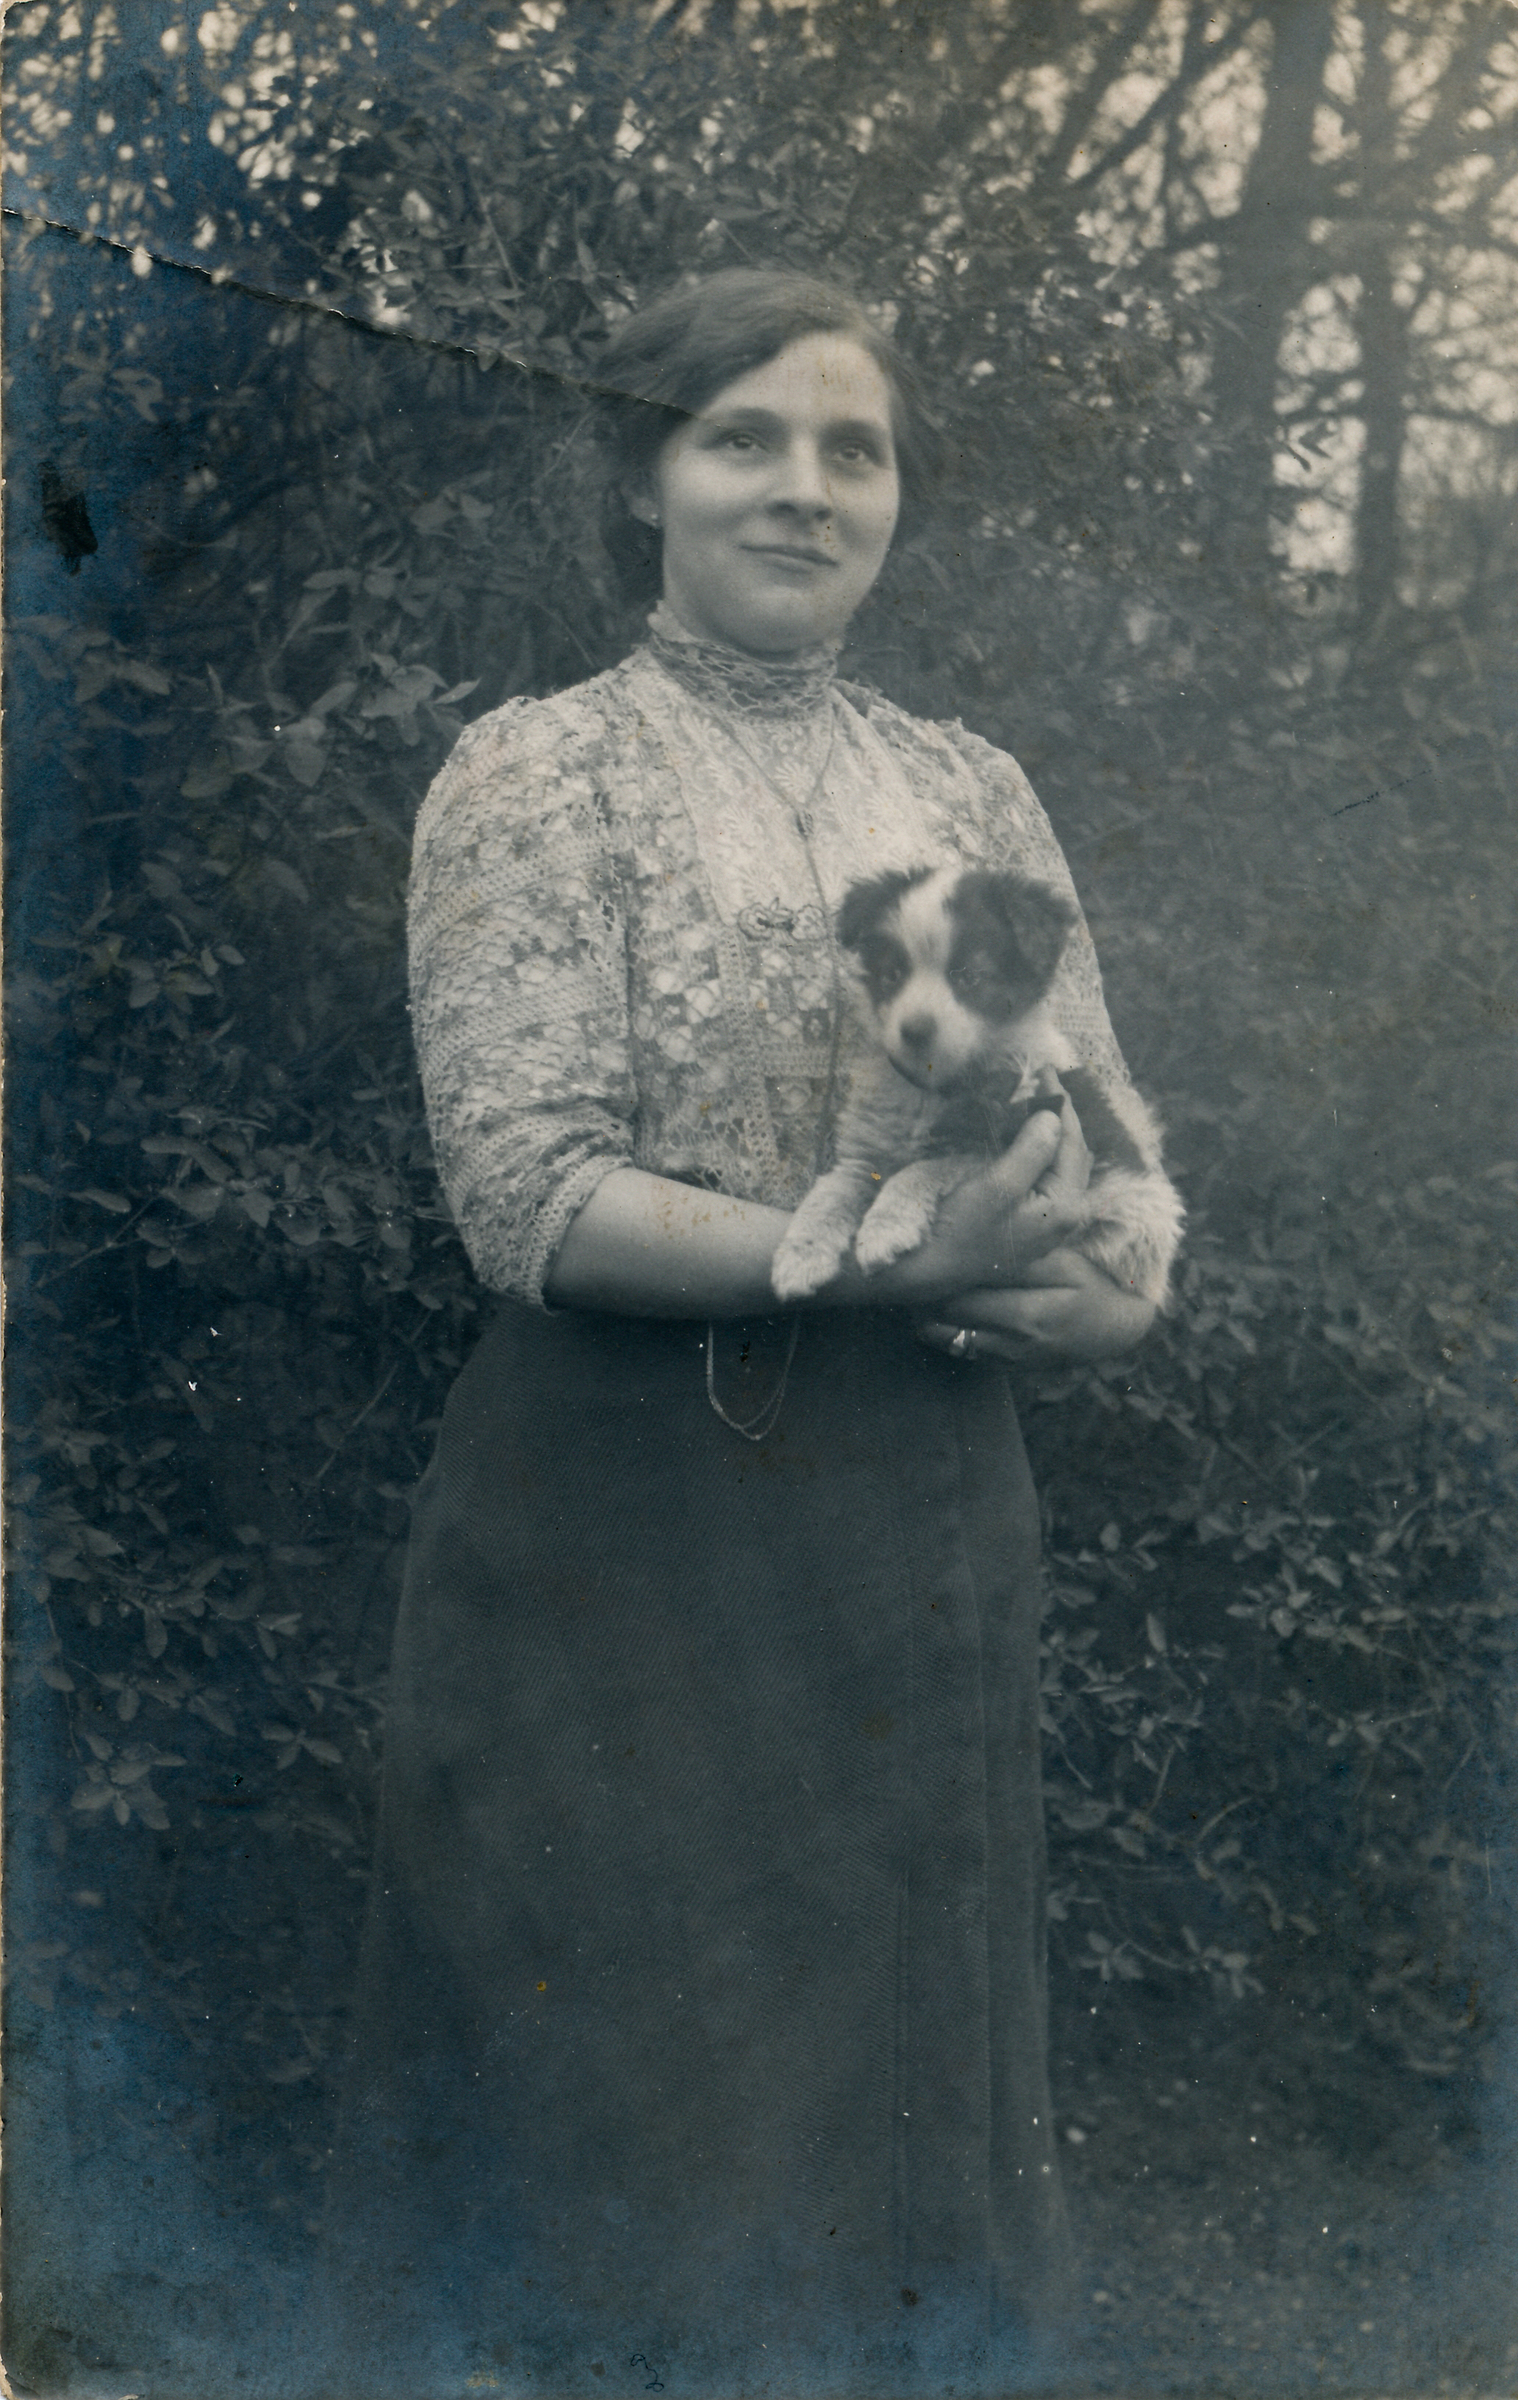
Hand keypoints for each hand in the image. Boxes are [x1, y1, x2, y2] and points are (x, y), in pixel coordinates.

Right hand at [868, 1075, 1092, 1304]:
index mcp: (1065, 1206)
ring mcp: (1053, 1221)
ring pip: (1065, 1164)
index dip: (1061, 1103)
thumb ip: (1032, 1149)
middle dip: (1063, 1115)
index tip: (1046, 1070)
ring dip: (1056, 1131)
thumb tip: (1052, 1116)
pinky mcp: (1037, 1223)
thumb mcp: (997, 1185)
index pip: (1073, 1143)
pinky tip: (1034, 1135)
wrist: (934, 1270)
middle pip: (1075, 1153)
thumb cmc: (961, 1228)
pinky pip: (1051, 1177)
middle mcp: (1068, 1215)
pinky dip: (1046, 1150)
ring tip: (1042, 1100)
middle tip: (1045, 1080)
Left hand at [915, 1248, 1156, 1363]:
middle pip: (949, 1323)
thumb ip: (1022, 1259)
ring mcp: (1010, 1361)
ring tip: (916, 1296)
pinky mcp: (1009, 1368)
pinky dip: (948, 1336)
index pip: (962, 1300)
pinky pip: (967, 1354)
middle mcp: (1013, 1345)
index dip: (935, 1281)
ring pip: (952, 1343)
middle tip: (909, 1275)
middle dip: (925, 1300)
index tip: (920, 1260)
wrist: (1118, 1329)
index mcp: (1028, 1316)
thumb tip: (975, 1252)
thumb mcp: (1066, 1264)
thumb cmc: (1094, 1287)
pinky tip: (937, 1317)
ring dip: (929, 1321)